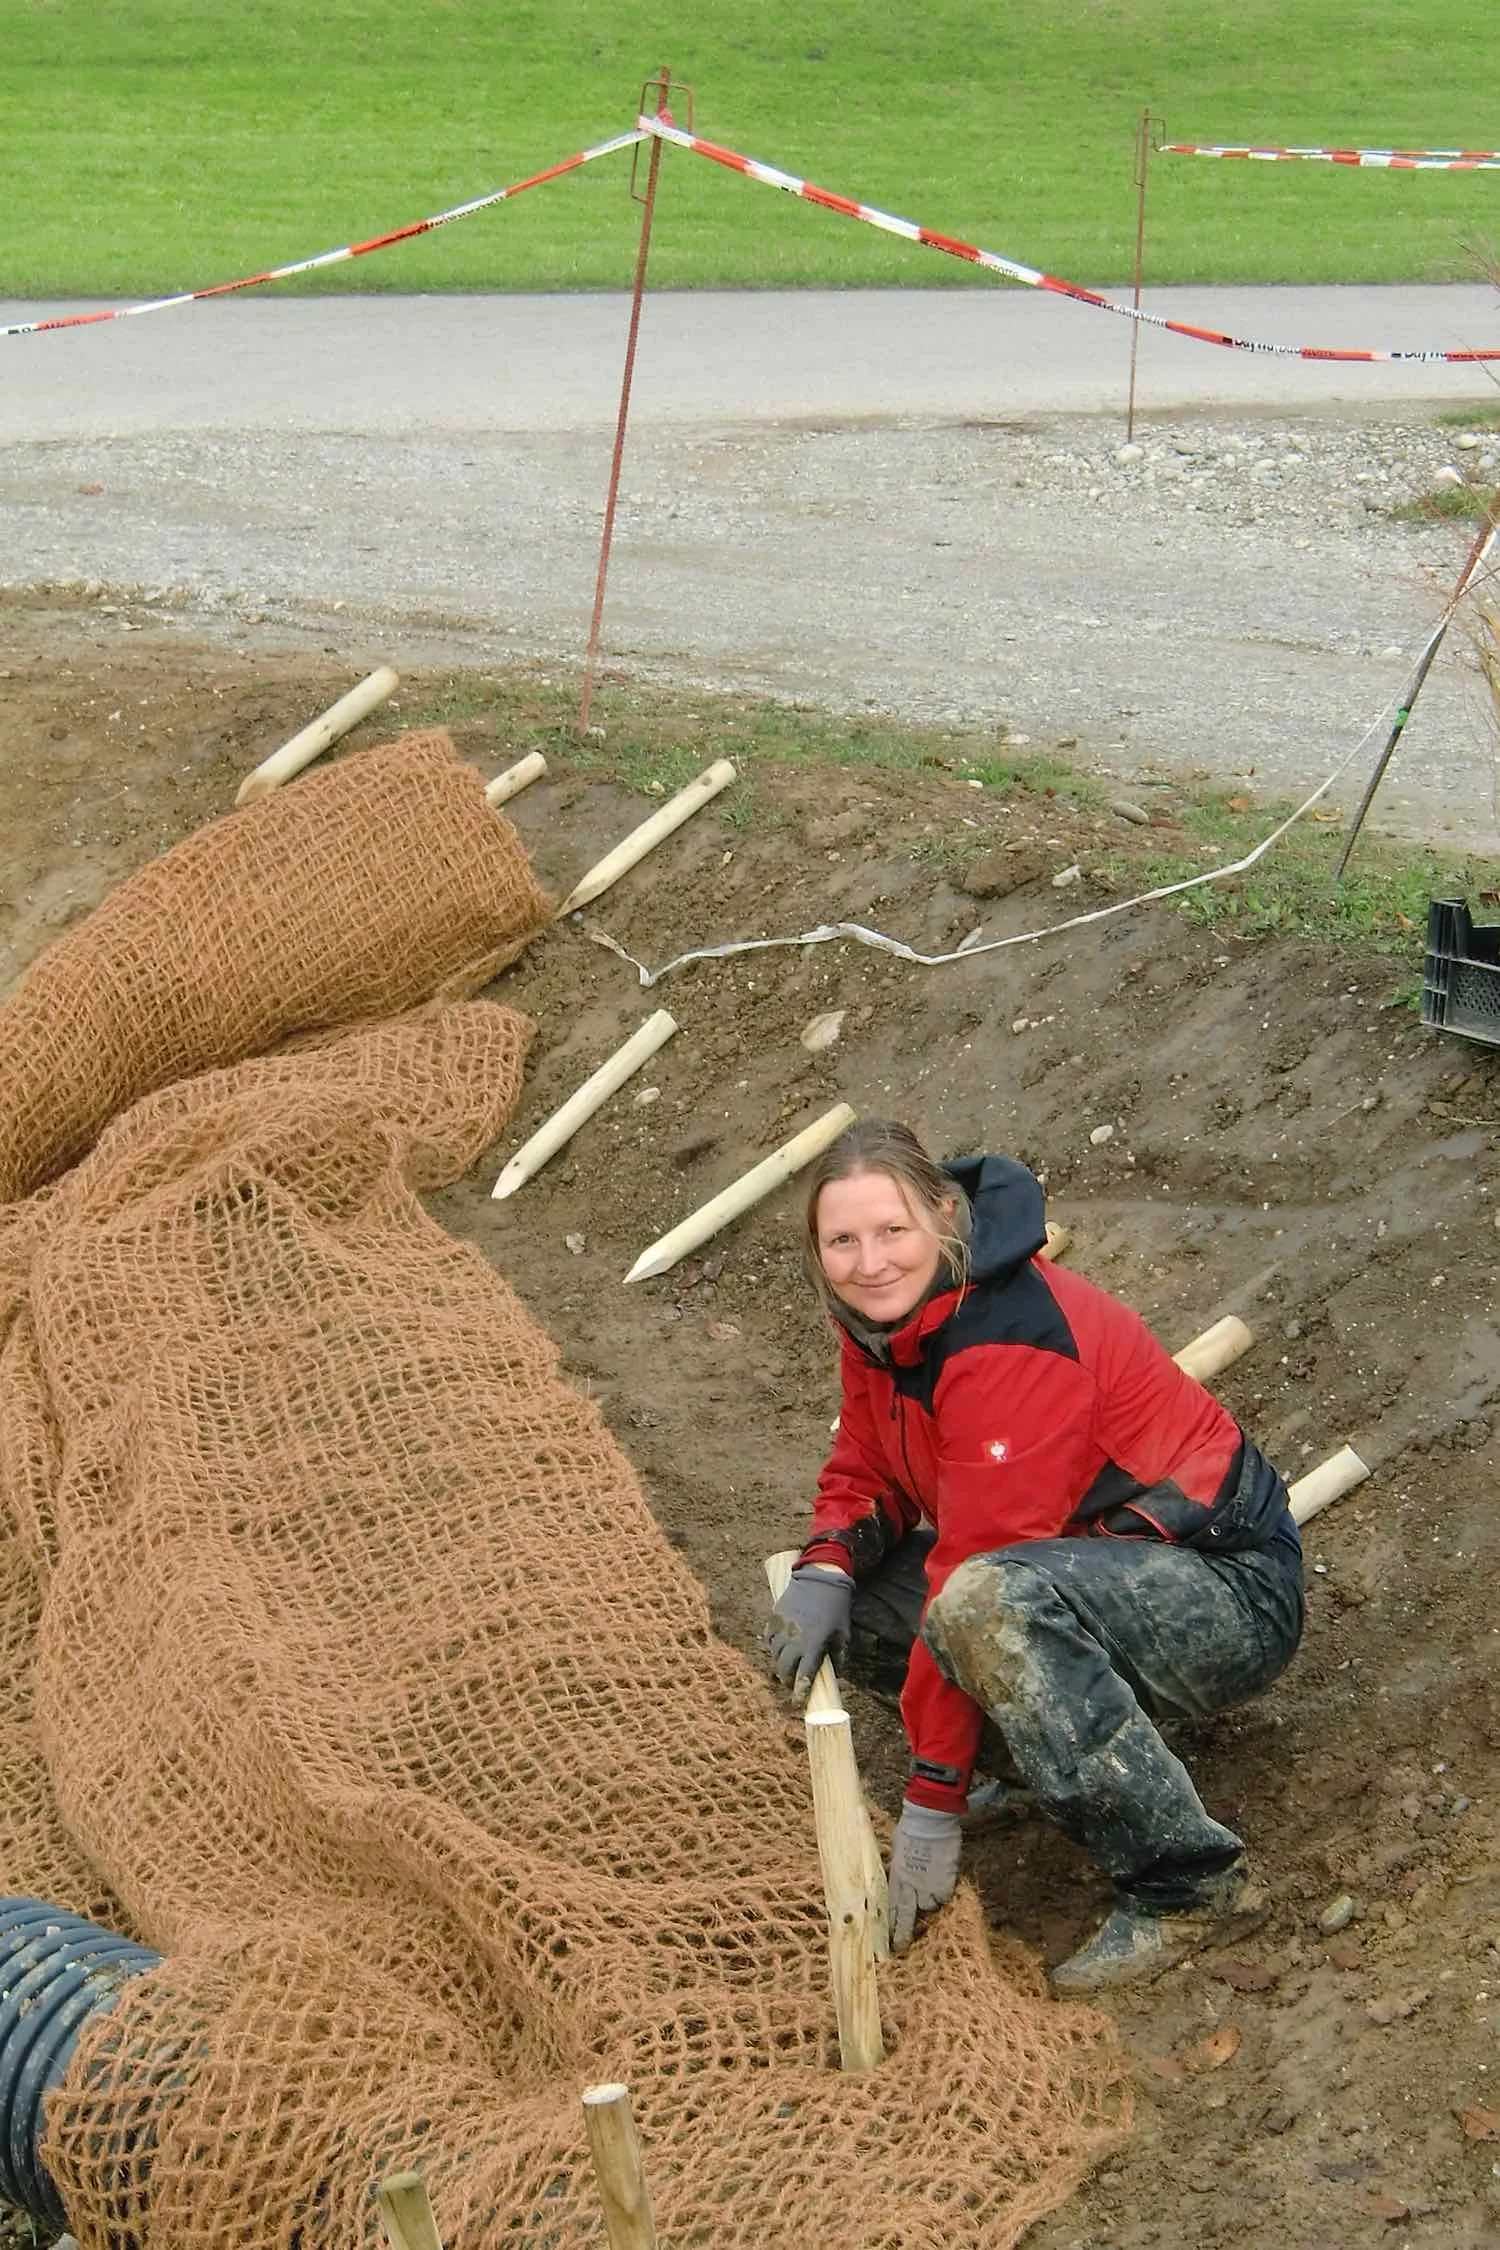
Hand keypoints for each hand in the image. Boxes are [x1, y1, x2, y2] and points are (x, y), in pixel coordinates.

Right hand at [765, 1564, 852, 1701]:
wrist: (821, 1578)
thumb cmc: (835, 1607)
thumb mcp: (843, 1632)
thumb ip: (840, 1656)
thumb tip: (836, 1674)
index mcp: (813, 1644)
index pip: (804, 1675)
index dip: (800, 1692)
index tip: (798, 1703)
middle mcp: (794, 1638)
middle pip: (785, 1669)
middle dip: (788, 1680)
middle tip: (793, 1684)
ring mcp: (782, 1627)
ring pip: (775, 1656)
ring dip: (780, 1665)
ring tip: (787, 1668)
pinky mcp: (774, 1618)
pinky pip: (769, 1639)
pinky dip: (773, 1648)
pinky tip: (780, 1650)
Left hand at [888, 1800, 962, 1951]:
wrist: (930, 1819)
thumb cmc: (910, 1830)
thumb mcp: (897, 1852)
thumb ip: (898, 1871)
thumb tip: (898, 1879)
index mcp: (896, 1878)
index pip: (890, 1908)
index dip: (889, 1925)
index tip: (886, 1941)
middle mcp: (910, 1887)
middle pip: (906, 1917)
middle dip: (902, 1935)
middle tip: (900, 1948)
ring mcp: (928, 1886)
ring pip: (929, 1906)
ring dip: (928, 1903)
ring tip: (929, 1890)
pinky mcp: (945, 1883)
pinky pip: (944, 1896)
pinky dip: (942, 1893)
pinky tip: (941, 1881)